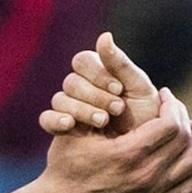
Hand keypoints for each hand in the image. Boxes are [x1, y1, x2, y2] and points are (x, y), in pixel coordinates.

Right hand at [34, 90, 191, 192]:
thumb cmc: (65, 167)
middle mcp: (146, 175)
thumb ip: (98, 109)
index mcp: (128, 153)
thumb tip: (118, 86)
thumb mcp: (76, 132)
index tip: (165, 94)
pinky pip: (190, 187)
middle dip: (185, 117)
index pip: (169, 123)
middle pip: (184, 139)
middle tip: (178, 106)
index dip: (171, 105)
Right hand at [40, 32, 161, 135]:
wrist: (141, 157)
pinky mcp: (60, 128)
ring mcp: (68, 108)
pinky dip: (56, 119)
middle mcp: (81, 88)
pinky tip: (70, 125)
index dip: (99, 74)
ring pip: (59, 98)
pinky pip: (46, 118)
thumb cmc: (145, 120)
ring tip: (103, 122)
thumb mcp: (140, 91)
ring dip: (82, 109)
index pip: (82, 61)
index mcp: (99, 73)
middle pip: (71, 81)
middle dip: (96, 95)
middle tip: (117, 108)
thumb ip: (122, 64)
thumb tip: (104, 35)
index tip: (119, 89)